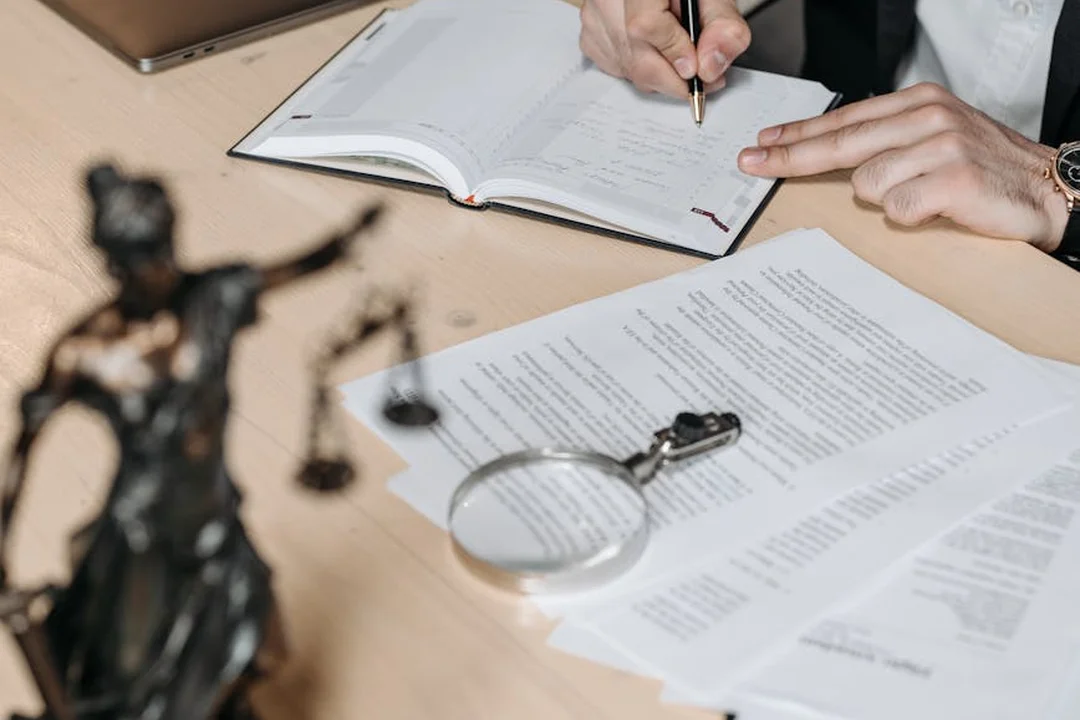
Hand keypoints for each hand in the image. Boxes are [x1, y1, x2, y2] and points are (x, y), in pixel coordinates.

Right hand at [579, 0, 750, 97]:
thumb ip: (721, 26)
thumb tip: (709, 68)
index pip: (645, 25)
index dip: (674, 53)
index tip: (697, 68)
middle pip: (634, 56)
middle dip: (673, 78)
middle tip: (702, 77)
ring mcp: (594, 17)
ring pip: (627, 69)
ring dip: (659, 74)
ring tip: (680, 54)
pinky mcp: (590, 34)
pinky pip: (615, 68)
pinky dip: (640, 68)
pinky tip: (654, 50)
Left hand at [737, 83, 1067, 252]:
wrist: (1047, 190)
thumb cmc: (985, 170)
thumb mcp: (933, 140)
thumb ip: (887, 141)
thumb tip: (827, 150)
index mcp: (919, 103)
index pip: (844, 119)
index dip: (799, 133)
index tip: (763, 142)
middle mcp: (928, 117)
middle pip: (840, 142)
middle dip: (791, 156)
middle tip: (754, 164)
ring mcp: (941, 146)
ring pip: (867, 183)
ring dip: (886, 199)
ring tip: (923, 197)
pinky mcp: (953, 178)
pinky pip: (897, 208)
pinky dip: (910, 216)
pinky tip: (936, 209)